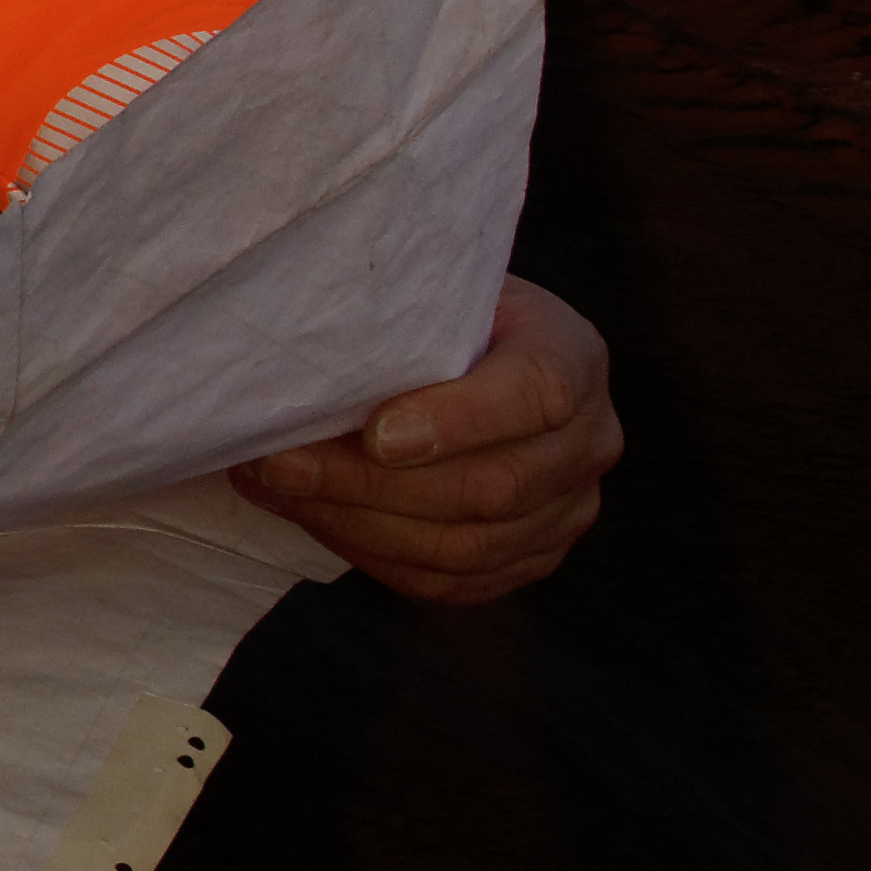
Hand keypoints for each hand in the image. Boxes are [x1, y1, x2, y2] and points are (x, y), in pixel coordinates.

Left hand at [235, 275, 622, 603]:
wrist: (484, 351)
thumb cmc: (443, 310)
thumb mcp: (436, 288)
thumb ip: (399, 317)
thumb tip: (301, 353)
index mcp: (573, 356)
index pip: (535, 395)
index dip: (457, 421)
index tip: (373, 434)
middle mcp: (589, 441)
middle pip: (492, 487)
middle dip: (370, 483)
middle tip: (282, 465)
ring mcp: (569, 508)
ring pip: (467, 546)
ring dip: (358, 525)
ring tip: (281, 491)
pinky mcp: (535, 557)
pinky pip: (455, 582)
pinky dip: (376, 556)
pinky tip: (317, 519)